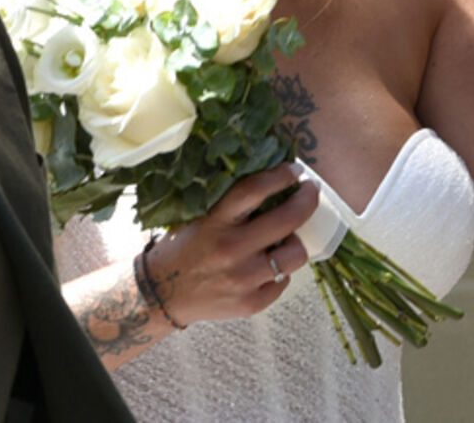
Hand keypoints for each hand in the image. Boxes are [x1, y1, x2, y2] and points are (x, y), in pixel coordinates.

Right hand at [142, 162, 318, 327]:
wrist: (163, 293)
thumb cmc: (185, 247)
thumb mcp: (202, 217)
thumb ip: (232, 205)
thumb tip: (273, 185)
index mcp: (216, 221)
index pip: (255, 189)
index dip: (281, 175)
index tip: (295, 169)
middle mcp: (232, 249)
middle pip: (286, 220)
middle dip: (307, 201)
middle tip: (311, 192)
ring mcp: (243, 279)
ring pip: (295, 255)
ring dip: (297, 241)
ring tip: (288, 237)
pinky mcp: (250, 304)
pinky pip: (283, 282)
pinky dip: (281, 271)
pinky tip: (269, 265)